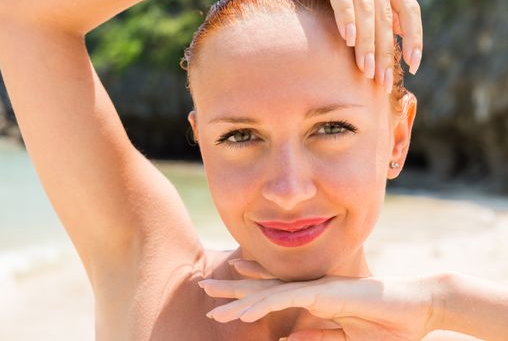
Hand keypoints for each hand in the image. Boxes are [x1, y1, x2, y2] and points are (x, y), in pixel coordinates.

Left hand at [199, 259, 436, 340]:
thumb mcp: (344, 337)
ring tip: (211, 304)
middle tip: (204, 288)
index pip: (274, 294)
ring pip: (268, 292)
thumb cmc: (386, 324)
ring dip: (238, 298)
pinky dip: (262, 304)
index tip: (224, 297)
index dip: (248, 293)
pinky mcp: (325, 293)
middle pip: (263, 288)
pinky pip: (286, 299)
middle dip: (233, 289)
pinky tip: (242, 313)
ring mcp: (317, 289)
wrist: (417, 309)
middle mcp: (311, 289)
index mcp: (315, 297)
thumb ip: (316, 336)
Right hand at [328, 0, 422, 90]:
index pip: (410, 11)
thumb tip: (401, 30)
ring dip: (367, 44)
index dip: (415, 38)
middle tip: (383, 82)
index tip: (413, 65)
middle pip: (387, 20)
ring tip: (366, 70)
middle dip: (386, 53)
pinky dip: (347, 18)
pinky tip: (349, 39)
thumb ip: (388, 6)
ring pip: (368, 14)